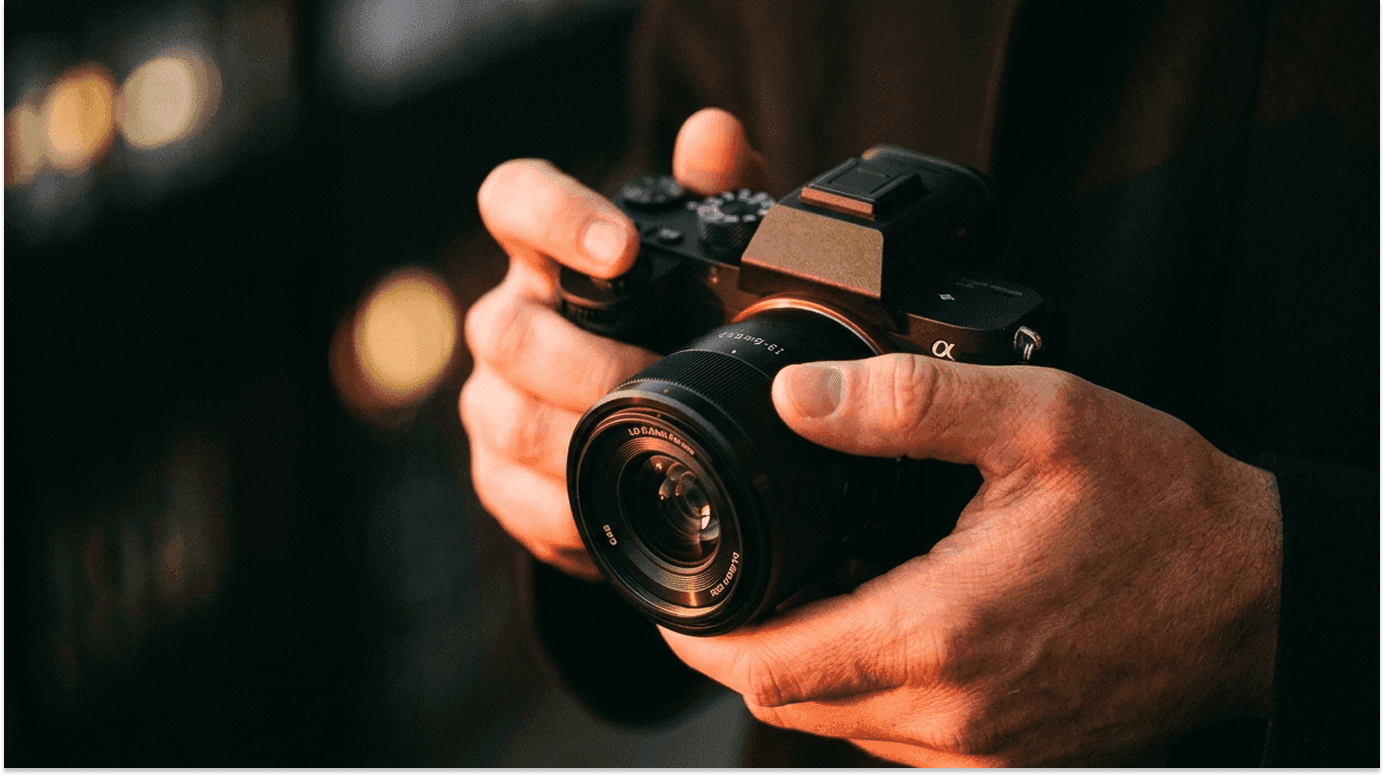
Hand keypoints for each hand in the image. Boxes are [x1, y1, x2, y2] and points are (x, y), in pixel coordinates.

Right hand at [460, 108, 766, 578]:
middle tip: (652, 377)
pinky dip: (567, 505)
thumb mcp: (708, 258)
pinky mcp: (498, 473)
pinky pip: (513, 492)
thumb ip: (716, 192)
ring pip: (505, 416)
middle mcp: (509, 318)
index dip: (555, 217)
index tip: (621, 249)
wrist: (651, 427)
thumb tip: (716, 136)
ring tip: (645, 442)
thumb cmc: (673, 323)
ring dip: (577, 435)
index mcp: (550, 250)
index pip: (514, 199)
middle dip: (582, 361)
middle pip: (505, 330)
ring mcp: (494, 398)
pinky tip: (611, 501)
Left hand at [661, 354, 1282, 766]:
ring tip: (784, 595)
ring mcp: (982, 745)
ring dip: (797, 670)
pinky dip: (858, 690)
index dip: (700, 639)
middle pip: (789, 705)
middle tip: (720, 583)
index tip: (672, 597)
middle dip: (738, 651)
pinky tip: (867, 624)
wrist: (1260, 593)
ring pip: (839, 726)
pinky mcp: (1009, 753)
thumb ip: (906, 405)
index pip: (769, 668)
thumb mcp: (1038, 420)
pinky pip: (897, 736)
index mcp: (941, 632)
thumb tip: (794, 397)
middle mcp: (953, 711)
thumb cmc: (1164, 508)